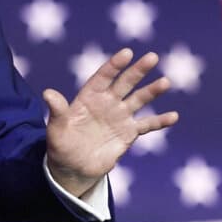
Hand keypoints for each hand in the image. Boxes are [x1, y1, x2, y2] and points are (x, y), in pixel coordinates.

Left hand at [44, 48, 178, 197]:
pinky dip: (160, 121)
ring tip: (165, 82)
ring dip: (152, 91)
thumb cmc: (61, 145)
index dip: (114, 65)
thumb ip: (57, 111)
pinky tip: (174, 116)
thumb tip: (47, 93)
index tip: (126, 53)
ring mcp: (120, 117)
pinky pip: (147, 125)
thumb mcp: (56, 129)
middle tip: (152, 57)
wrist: (73, 168)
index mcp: (89, 97)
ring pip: (139, 100)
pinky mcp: (128, 133)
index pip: (103, 77)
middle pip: (125, 83)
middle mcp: (107, 103)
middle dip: (138, 70)